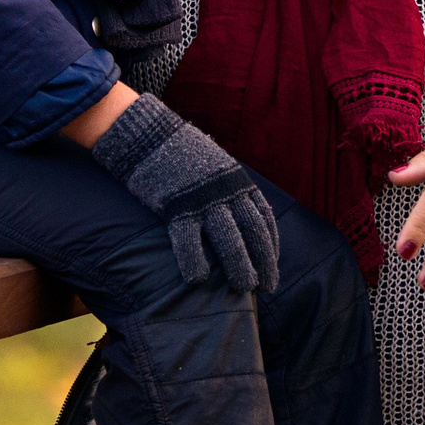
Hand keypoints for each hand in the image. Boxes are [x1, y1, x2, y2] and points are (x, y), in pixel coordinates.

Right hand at [89, 93, 280, 293]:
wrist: (152, 136)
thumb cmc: (185, 156)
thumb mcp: (218, 169)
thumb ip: (231, 190)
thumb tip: (241, 215)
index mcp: (239, 182)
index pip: (263, 218)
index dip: (270, 245)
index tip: (272, 266)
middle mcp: (227, 191)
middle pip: (252, 231)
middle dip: (262, 260)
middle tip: (265, 286)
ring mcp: (203, 200)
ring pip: (228, 238)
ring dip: (238, 265)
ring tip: (243, 288)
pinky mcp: (177, 207)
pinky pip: (188, 239)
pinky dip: (194, 260)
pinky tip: (198, 279)